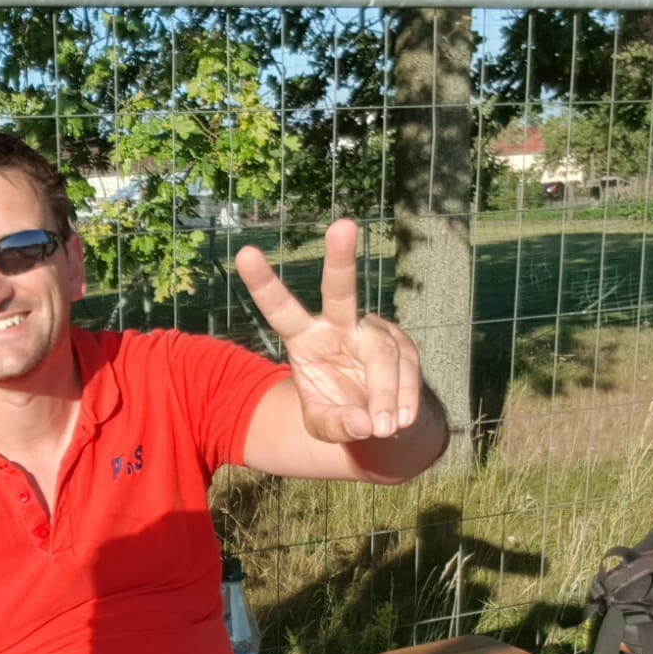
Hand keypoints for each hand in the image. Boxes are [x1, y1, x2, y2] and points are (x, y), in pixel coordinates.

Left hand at [236, 219, 422, 444]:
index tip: (245, 253)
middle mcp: (337, 325)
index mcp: (303, 340)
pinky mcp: (402, 343)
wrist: (377, 420)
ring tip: (383, 427)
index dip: (264, 284)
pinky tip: (399, 420)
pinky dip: (405, 398)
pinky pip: (408, 369)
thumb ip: (337, 427)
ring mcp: (373, 331)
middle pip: (340, 291)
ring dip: (384, 394)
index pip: (281, 310)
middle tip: (343, 225)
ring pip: (382, 355)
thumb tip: (363, 423)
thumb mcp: (324, 428)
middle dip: (340, 259)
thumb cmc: (339, 416)